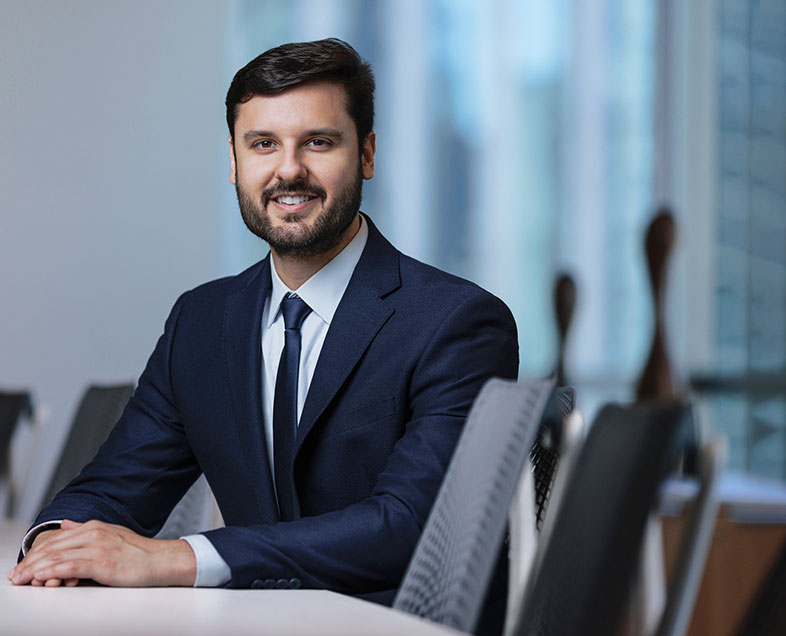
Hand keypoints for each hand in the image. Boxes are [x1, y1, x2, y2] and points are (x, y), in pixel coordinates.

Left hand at [7, 519, 196, 586]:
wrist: (161, 560)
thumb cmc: (138, 552)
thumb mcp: (110, 535)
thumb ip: (85, 530)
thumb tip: (65, 525)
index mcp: (94, 527)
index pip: (56, 540)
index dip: (36, 554)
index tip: (22, 566)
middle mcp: (94, 533)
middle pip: (53, 548)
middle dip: (30, 563)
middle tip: (16, 576)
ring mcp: (98, 547)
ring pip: (57, 557)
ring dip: (35, 570)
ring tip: (21, 579)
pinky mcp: (102, 562)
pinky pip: (70, 566)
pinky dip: (52, 572)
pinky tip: (40, 578)